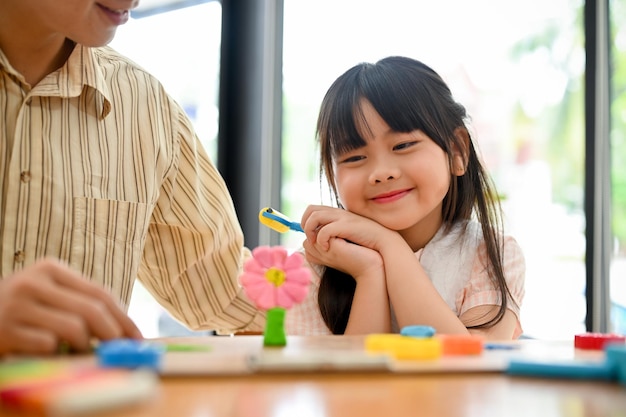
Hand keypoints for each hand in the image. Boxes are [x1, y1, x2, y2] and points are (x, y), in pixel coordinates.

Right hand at [0, 258, 141, 355]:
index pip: (100, 293)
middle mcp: (33, 282)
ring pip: (74, 328)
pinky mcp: (5, 330)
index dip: (123, 317)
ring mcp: (17, 306)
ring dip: (84, 345)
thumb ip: (79, 302)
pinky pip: (47, 345)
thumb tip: (122, 328)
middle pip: (91, 310)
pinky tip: (52, 352)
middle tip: (120, 350)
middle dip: (112, 334)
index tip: (137, 337)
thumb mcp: (48, 294)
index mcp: (50, 269)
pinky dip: (56, 352)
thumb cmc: (19, 308)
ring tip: (81, 350)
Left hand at [301, 206, 386, 278]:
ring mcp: (343, 218)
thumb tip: (317, 239)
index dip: (305, 221)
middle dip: (305, 223)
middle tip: (310, 238)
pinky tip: (327, 248)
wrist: (384, 245)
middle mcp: (339, 213)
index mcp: (338, 214)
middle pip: (311, 209)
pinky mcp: (347, 226)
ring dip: (310, 230)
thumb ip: (334, 234)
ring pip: (315, 216)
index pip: (313, 209)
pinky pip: (325, 230)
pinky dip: (321, 239)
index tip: (309, 236)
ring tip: (315, 243)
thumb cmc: (366, 244)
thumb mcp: (348, 235)